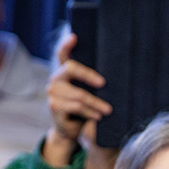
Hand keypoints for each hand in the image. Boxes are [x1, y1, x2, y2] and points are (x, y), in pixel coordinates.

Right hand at [42, 33, 112, 165]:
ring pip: (78, 94)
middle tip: (104, 84)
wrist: (71, 130)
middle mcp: (56, 79)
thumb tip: (114, 76)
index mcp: (64, 72)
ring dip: (96, 103)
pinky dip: (90, 111)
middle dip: (89, 75)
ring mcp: (53, 92)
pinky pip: (76, 106)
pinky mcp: (54, 106)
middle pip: (71, 68)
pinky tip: (98, 116)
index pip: (62, 53)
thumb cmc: (84, 108)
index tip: (75, 37)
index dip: (67, 44)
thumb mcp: (90, 93)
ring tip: (108, 110)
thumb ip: (94, 82)